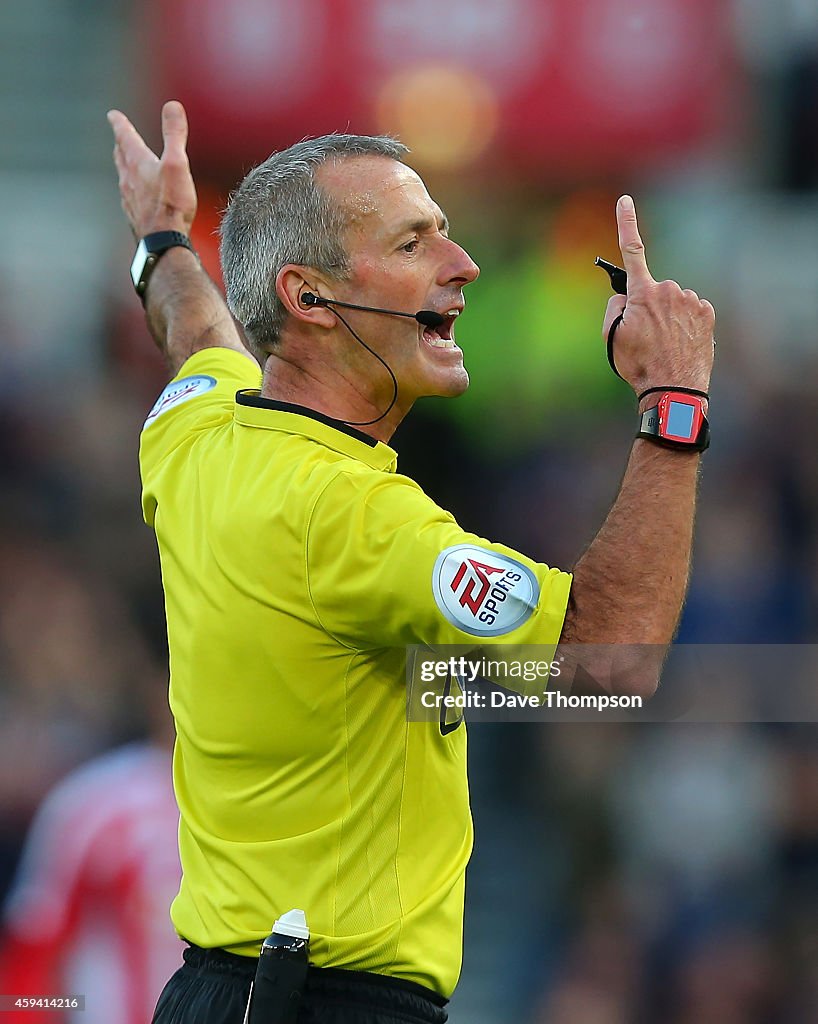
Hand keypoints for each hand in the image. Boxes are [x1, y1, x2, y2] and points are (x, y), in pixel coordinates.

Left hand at [107, 100, 196, 239]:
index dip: (120, 124)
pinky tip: (137, 198)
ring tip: (127, 166)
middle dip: (121, 145)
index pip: (125, 137)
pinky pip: (130, 198)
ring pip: (123, 178)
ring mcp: (129, 200)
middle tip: (119, 139)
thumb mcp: (177, 163)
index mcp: (137, 163)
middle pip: (121, 157)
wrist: (164, 241)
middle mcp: (128, 180)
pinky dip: (132, 191)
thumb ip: (174, 134)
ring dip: (125, 169)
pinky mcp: (135, 217)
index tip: (113, 115)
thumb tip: (173, 105)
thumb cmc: (171, 203)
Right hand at [601, 195, 714, 396]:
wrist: (672, 388)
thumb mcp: (610, 337)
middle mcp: (669, 290)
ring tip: (664, 344)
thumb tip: (625, 297)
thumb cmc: (638, 364)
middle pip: (653, 289)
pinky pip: (690, 310)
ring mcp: (690, 301)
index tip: (625, 200)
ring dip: (668, 316)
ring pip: (673, 301)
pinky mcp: (706, 313)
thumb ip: (613, 308)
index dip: (626, 224)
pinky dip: (684, 322)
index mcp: (642, 294)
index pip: (632, 251)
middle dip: (648, 305)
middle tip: (645, 336)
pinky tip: (680, 342)